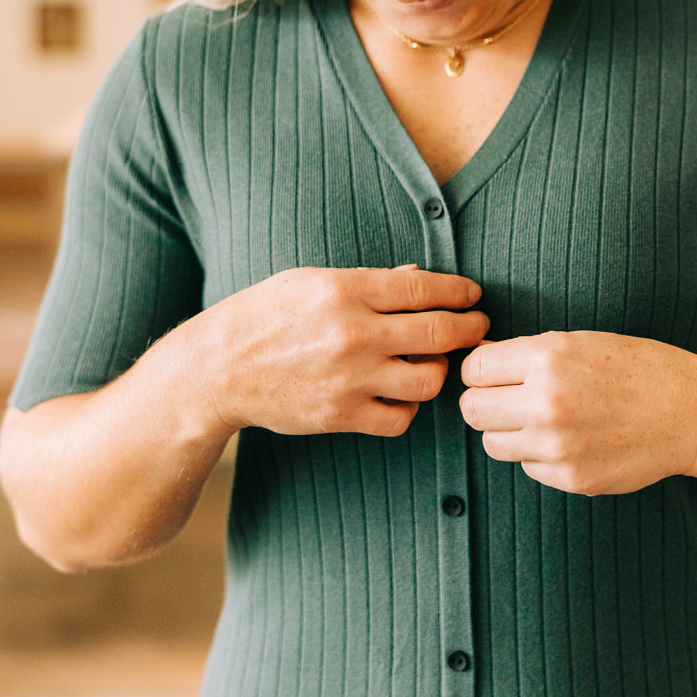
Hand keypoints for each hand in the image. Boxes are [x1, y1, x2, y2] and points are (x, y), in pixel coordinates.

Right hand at [204, 264, 488, 436]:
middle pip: (439, 333)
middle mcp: (353, 334)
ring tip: (433, 363)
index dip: (458, 291)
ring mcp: (350, 378)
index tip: (472, 295)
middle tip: (479, 327)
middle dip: (470, 329)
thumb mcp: (309, 281)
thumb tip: (417, 278)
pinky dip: (409, 408)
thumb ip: (368, 282)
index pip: (423, 288)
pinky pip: (401, 418)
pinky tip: (401, 395)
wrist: (217, 370)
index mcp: (344, 289)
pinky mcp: (342, 416)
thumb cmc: (264, 316)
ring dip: (439, 370)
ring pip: (428, 380)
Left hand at [459, 330, 696, 494]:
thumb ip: (525, 354)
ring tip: (542, 419)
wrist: (689, 412)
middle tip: (508, 399)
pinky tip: (572, 439)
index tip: (494, 373)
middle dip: (485, 402)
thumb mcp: (580, 342)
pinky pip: (528, 466)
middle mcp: (546, 403)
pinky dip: (539, 455)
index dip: (481, 370)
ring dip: (508, 431)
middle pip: (472, 409)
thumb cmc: (636, 368)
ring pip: (493, 443)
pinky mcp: (570, 478)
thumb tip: (476, 361)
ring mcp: (557, 446)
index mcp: (547, 358)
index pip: (473, 369)